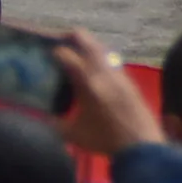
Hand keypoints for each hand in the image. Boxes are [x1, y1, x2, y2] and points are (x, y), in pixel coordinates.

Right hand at [52, 31, 160, 156]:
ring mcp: (118, 72)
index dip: (52, 51)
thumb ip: (53, 123)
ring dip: (86, 47)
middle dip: (69, 37)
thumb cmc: (105, 139)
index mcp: (87, 81)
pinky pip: (110, 60)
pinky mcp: (128, 80)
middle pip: (84, 39)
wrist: (141, 145)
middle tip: (58, 44)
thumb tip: (40, 117)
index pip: (65, 54)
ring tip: (76, 56)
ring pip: (99, 47)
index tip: (45, 55)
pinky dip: (99, 59)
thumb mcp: (73, 134)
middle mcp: (102, 70)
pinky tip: (95, 73)